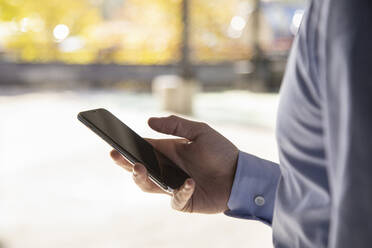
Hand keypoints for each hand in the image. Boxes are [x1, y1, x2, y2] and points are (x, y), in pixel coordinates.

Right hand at [110, 115, 238, 213]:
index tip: (115, 142)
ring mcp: (173, 186)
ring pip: (148, 185)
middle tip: (116, 155)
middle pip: (139, 168)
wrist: (239, 174)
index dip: (128, 147)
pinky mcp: (184, 201)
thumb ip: (176, 125)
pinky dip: (181, 191)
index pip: (142, 149)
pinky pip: (175, 199)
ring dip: (142, 177)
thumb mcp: (200, 131)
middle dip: (126, 162)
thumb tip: (149, 121)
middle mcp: (167, 169)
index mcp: (168, 151)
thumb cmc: (221, 151)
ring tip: (139, 167)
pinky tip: (190, 182)